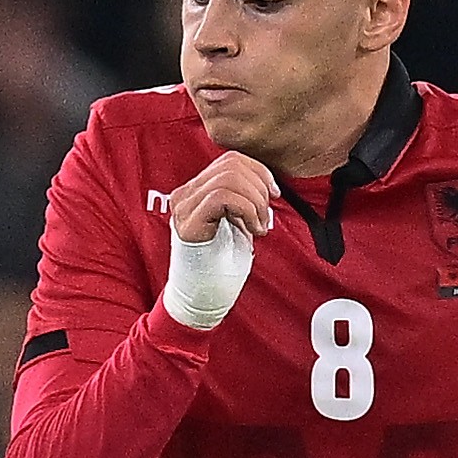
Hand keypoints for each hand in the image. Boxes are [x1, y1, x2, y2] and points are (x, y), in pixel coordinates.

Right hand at [160, 155, 277, 330]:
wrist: (202, 298)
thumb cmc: (220, 264)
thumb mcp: (236, 222)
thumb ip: (242, 198)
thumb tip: (264, 181)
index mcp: (195, 190)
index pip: (231, 160)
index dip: (259, 171)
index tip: (274, 194)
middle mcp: (184, 195)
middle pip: (232, 165)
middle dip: (259, 188)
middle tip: (265, 218)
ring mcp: (183, 208)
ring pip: (229, 178)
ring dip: (255, 203)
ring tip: (258, 227)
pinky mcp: (188, 223)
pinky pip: (223, 197)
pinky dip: (246, 211)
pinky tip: (251, 231)